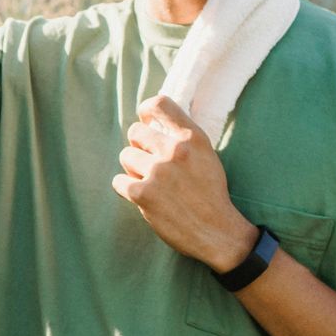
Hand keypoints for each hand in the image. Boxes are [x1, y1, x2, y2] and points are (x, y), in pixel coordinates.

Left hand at [113, 95, 257, 271]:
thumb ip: (184, 138)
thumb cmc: (210, 194)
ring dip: (133, 169)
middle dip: (139, 146)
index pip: (160, 104)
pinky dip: (125, 188)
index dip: (146, 111)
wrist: (217, 231)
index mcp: (193, 137)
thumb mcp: (207, 156)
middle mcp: (175, 150)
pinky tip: (141, 196)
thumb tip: (153, 122)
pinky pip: (118, 181)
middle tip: (149, 163)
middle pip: (135, 131)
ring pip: (125, 156)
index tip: (146, 121)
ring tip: (150, 183)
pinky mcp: (143, 194)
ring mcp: (158, 171)